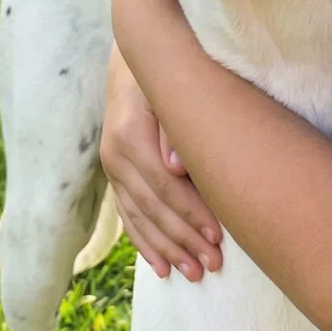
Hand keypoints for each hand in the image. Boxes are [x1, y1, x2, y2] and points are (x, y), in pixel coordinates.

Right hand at [99, 42, 222, 280]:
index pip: (165, 186)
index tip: (219, 236)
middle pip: (153, 208)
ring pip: (140, 217)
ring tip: (195, 274)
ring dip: (167, 249)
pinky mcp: (115, 173)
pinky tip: (160, 268)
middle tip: (213, 265)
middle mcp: (115, 155)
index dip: (192, 213)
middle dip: (184, 239)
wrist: (135, 56)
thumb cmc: (165, 71)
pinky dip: (145, 243)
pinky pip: (128, 214)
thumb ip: (174, 127)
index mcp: (130, 135)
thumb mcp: (171, 87)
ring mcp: (112, 166)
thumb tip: (177, 167)